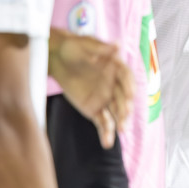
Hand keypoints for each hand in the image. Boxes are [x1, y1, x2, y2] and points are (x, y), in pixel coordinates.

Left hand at [49, 29, 132, 148]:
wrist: (57, 58)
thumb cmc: (73, 47)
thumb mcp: (85, 44)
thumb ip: (101, 49)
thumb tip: (118, 45)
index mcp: (116, 68)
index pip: (126, 78)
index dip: (129, 86)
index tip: (130, 94)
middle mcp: (114, 85)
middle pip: (123, 98)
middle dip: (125, 108)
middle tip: (124, 116)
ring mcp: (106, 99)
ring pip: (116, 113)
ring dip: (120, 122)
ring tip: (120, 131)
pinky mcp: (95, 110)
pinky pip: (103, 123)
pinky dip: (106, 133)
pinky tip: (107, 143)